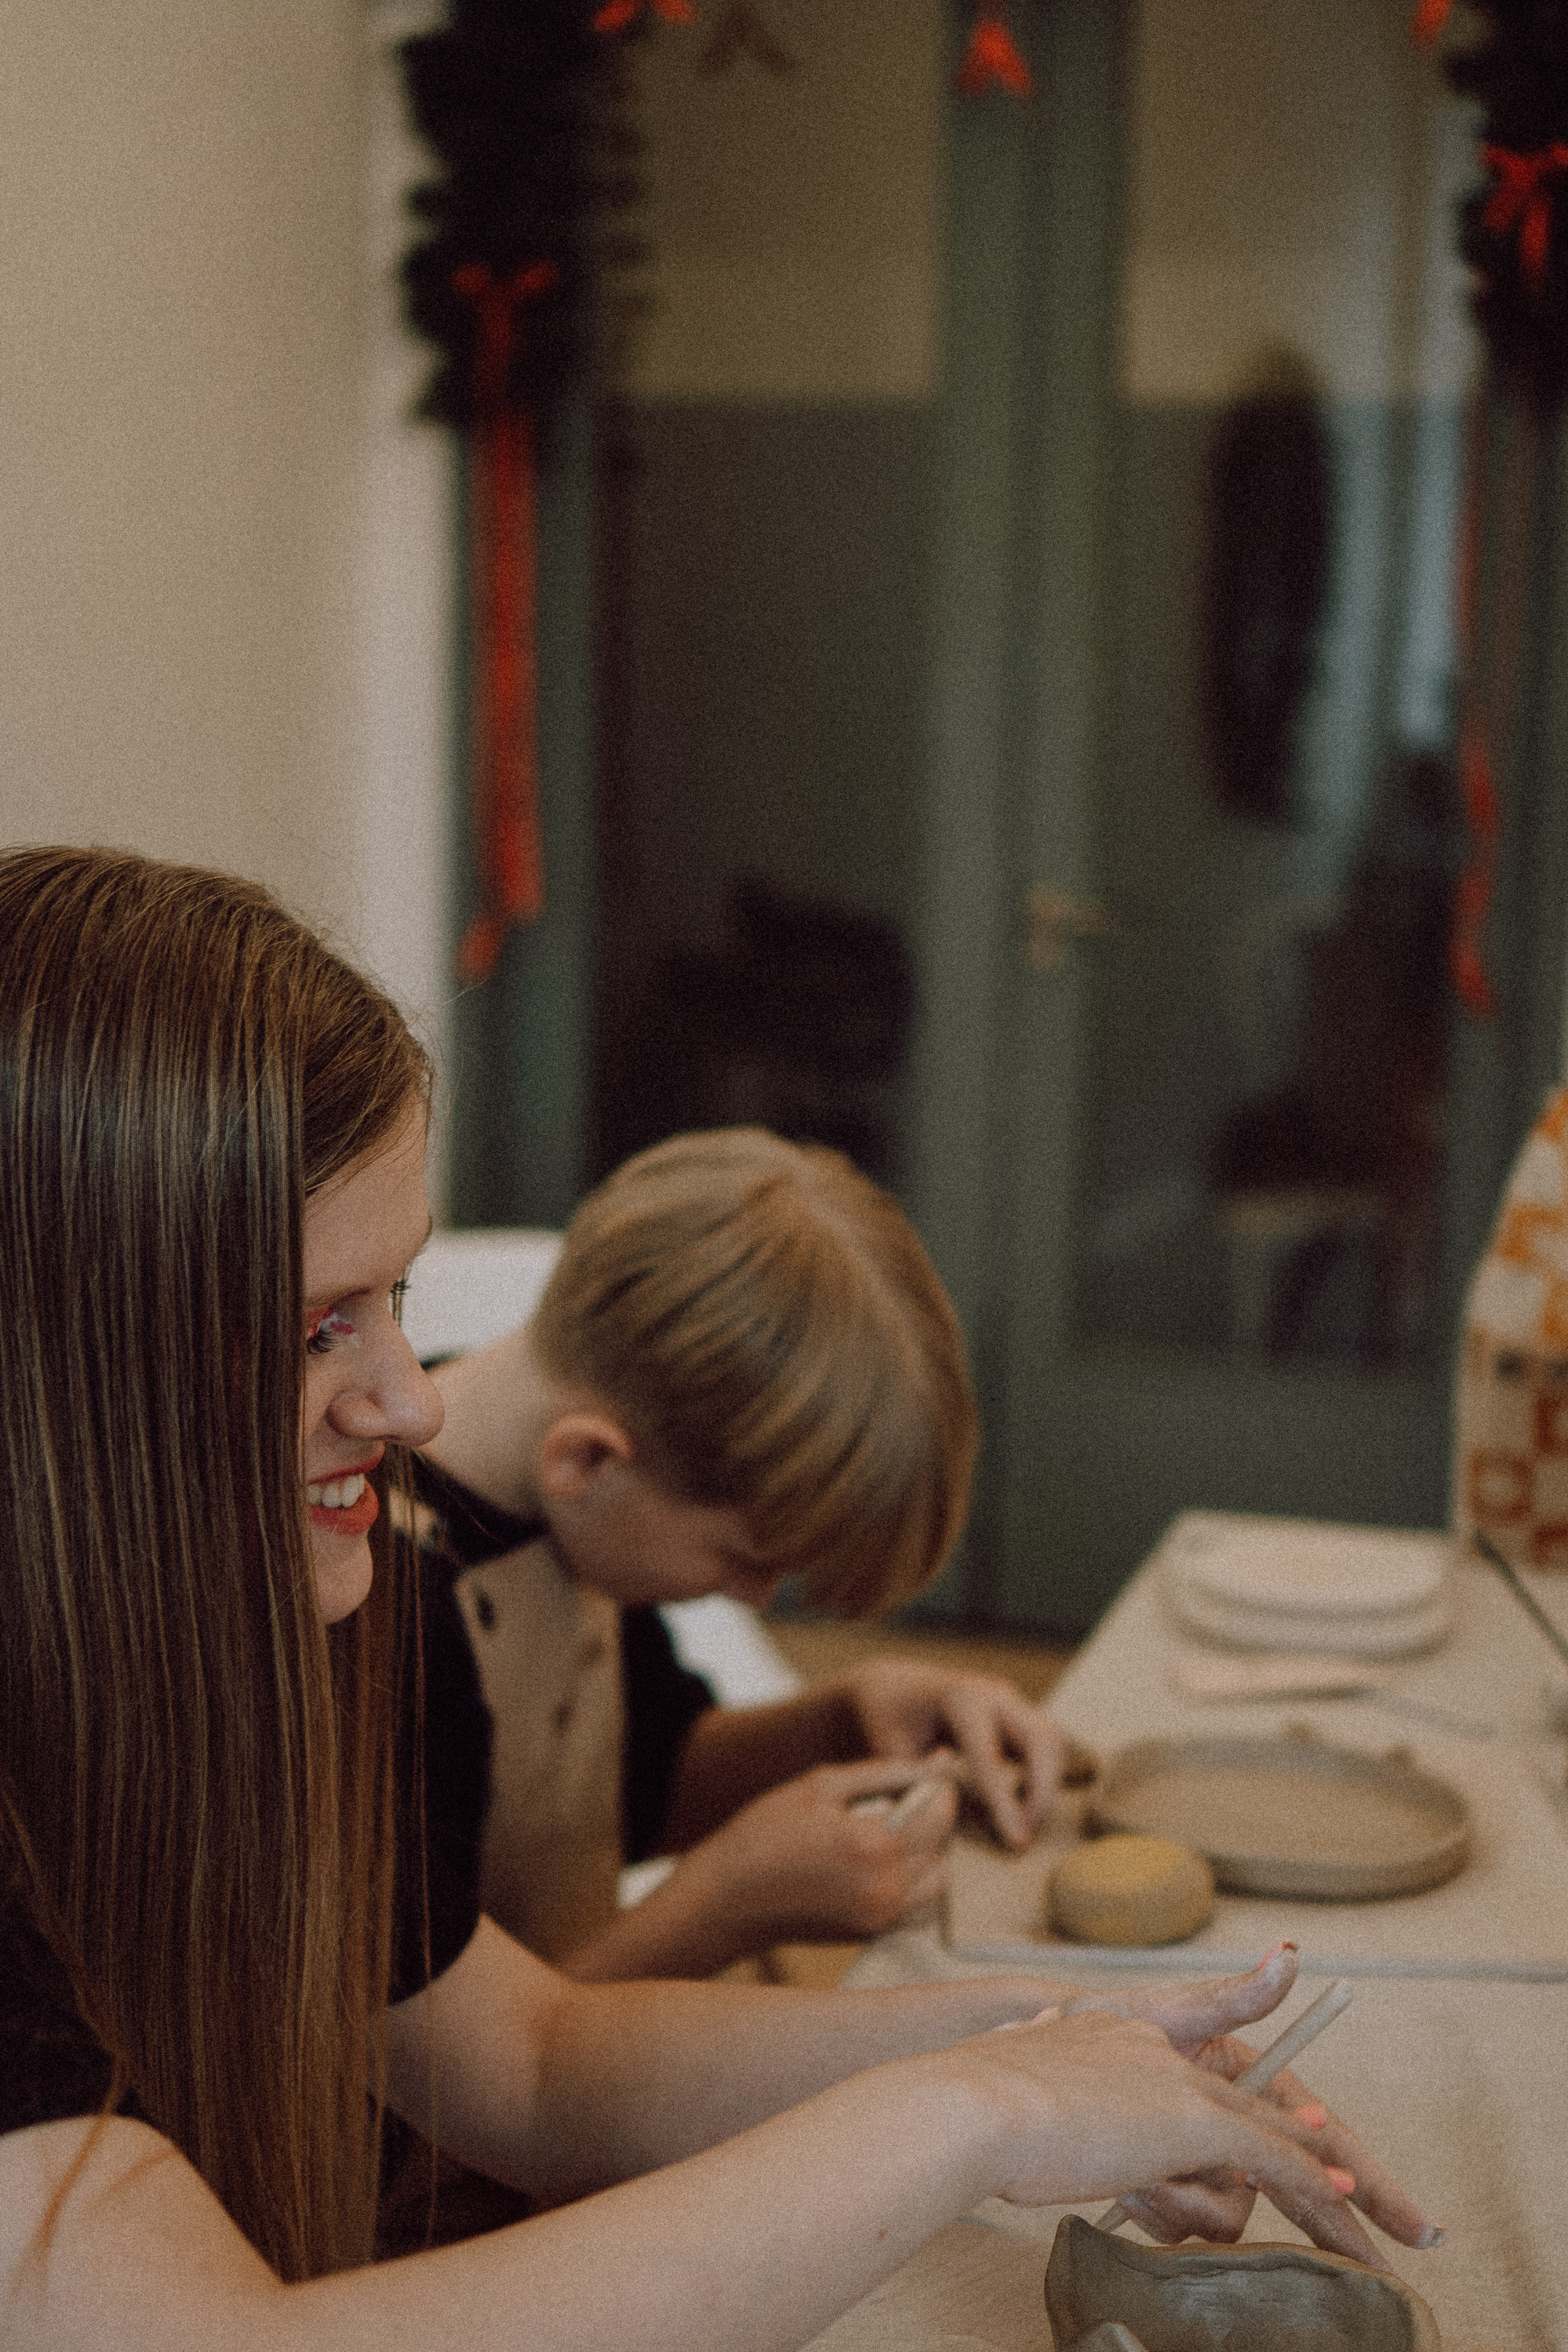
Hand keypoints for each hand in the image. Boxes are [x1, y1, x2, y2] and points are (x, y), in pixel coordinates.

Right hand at [686, 1758, 958, 1944]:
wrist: (726, 1900)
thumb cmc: (764, 1833)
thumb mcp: (819, 1786)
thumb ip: (883, 1772)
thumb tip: (933, 1762)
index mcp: (872, 1847)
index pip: (940, 1814)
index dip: (939, 1787)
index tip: (928, 1772)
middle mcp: (885, 1889)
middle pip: (944, 1848)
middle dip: (935, 1819)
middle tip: (909, 1797)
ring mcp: (879, 1918)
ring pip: (937, 1880)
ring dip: (927, 1852)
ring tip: (893, 1830)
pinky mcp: (871, 1935)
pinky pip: (915, 1903)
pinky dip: (912, 1879)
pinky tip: (877, 1859)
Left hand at [840, 1659, 1065, 1848]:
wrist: (890, 1689)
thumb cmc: (884, 1721)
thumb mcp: (888, 1751)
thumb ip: (919, 1783)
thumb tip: (950, 1818)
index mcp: (957, 1699)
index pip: (990, 1756)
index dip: (1004, 1802)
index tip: (1017, 1843)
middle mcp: (992, 1694)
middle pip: (1042, 1738)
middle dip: (1042, 1793)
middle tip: (1024, 1840)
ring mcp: (1009, 1701)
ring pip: (1053, 1740)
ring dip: (1047, 1786)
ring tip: (1020, 1827)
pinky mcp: (1017, 1715)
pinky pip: (1047, 1744)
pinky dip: (1043, 1777)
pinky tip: (1019, 1807)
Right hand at [953, 2000, 1385, 2261]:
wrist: (979, 2104)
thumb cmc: (985, 2111)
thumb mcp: (1026, 2082)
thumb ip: (1052, 2082)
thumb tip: (1035, 2042)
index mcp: (1116, 2037)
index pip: (1202, 2073)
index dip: (1252, 2105)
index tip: (1303, 2122)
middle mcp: (1159, 2050)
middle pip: (1251, 2110)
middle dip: (1310, 2159)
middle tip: (1371, 2202)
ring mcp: (1182, 2084)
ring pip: (1246, 2154)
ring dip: (1208, 2205)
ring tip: (1133, 2204)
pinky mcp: (1199, 2121)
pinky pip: (1274, 2162)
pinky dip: (1315, 2188)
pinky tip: (1348, 2211)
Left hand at [1049, 1946, 1439, 2253]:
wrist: (1001, 2095)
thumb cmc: (1087, 2037)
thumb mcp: (1165, 2015)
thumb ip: (1235, 1995)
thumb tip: (1288, 1951)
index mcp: (1233, 2075)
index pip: (1316, 2131)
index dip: (1366, 2179)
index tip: (1417, 2228)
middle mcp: (1216, 2115)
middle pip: (1275, 2181)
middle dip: (1300, 2216)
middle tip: (1358, 2269)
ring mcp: (1183, 2151)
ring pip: (1223, 2208)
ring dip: (1184, 2198)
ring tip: (1137, 2174)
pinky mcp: (1149, 2179)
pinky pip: (1179, 2216)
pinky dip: (1154, 2204)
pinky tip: (1122, 2184)